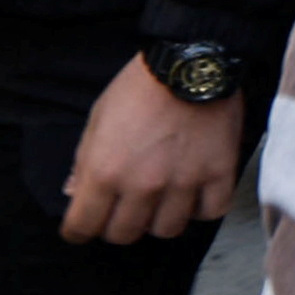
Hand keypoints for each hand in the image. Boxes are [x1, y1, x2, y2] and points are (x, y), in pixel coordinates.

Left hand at [63, 57, 241, 243]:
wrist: (191, 60)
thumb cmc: (139, 88)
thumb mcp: (97, 119)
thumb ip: (84, 162)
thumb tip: (75, 193)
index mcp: (104, 173)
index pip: (82, 227)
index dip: (79, 229)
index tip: (84, 225)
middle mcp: (142, 185)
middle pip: (124, 234)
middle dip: (118, 225)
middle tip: (124, 209)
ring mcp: (184, 182)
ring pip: (167, 229)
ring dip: (160, 219)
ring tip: (162, 202)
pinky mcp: (219, 172)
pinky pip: (211, 212)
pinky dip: (202, 208)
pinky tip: (195, 194)